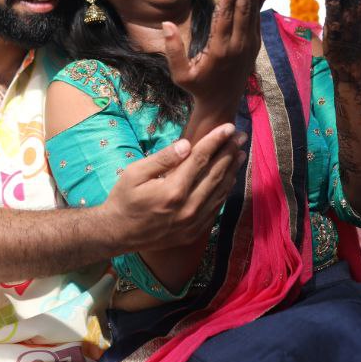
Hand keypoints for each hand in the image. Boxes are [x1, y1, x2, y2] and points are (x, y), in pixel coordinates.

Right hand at [100, 124, 246, 251]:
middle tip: (242, 136)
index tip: (228, 126)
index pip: (201, 159)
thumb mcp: (134, 173)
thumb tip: (187, 144)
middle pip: (216, 174)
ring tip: (241, 154)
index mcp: (173, 190)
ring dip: (232, 171)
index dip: (216, 140)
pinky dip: (224, 191)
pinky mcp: (194, 232)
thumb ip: (162, 159)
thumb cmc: (123, 199)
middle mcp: (188, 207)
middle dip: (230, 152)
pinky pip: (215, 208)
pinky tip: (229, 179)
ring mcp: (193, 222)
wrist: (117, 235)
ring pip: (220, 192)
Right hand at [162, 0, 266, 118]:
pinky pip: (257, 21)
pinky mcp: (253, 47)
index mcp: (220, 50)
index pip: (227, 15)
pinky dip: (259, 4)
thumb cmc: (197, 88)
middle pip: (244, 9)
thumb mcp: (180, 74)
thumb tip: (166, 23)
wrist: (221, 105)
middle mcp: (238, 46)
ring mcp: (248, 46)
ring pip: (253, 12)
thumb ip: (173, 50)